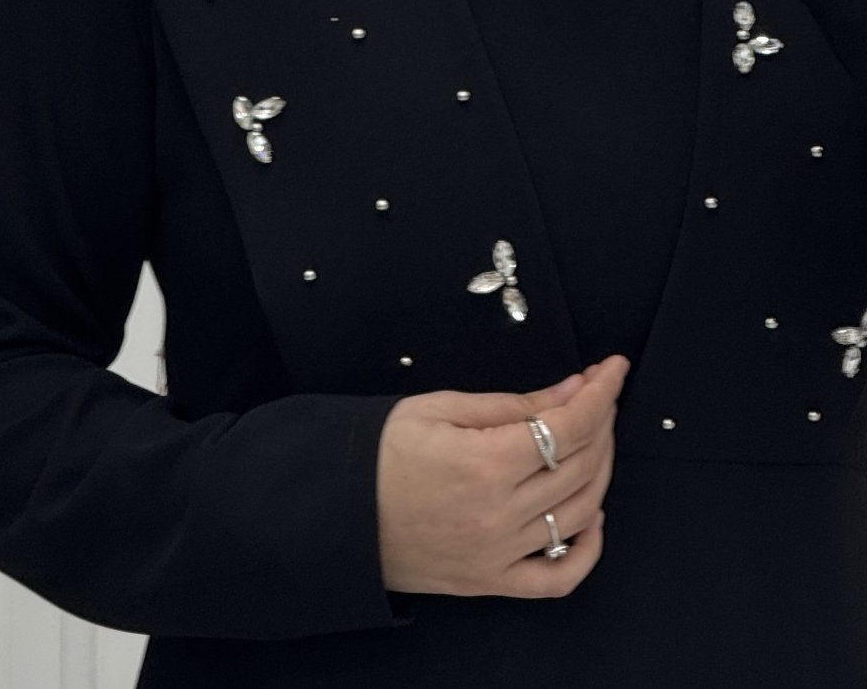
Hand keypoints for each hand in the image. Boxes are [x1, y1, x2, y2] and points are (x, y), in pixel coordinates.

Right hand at [376, 354, 629, 597]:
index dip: (601, 392)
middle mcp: (499, 514)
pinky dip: (588, 549)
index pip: (569, 425)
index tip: (613, 369)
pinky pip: (559, 577)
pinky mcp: (491, 581)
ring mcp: (498, 554)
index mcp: (485, 463)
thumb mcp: (440, 408)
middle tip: (599, 394)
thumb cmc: (380, 453)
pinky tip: (592, 515)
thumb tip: (569, 392)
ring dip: (600, 468)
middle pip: (582, 464)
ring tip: (594, 438)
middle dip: (602, 421)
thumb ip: (512, 403)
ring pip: (581, 511)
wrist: (337, 511)